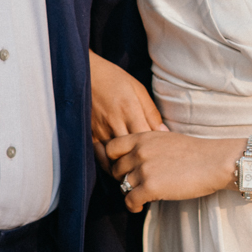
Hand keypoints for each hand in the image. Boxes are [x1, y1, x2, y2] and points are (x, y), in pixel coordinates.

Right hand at [89, 50, 162, 172]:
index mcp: (130, 110)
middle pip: (132, 154)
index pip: (147, 141)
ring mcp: (100, 130)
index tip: (166, 162)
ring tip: (138, 177)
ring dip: (126, 170)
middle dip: (143, 166)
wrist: (85, 73)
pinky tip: (118, 170)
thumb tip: (165, 133)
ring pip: (115, 160)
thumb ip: (152, 113)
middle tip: (155, 175)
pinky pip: (100, 157)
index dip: (157, 153)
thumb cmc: (115, 80)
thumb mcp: (138, 90)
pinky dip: (109, 166)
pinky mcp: (90, 134)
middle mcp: (115, 122)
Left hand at [106, 129, 241, 212]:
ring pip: (123, 185)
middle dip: (123, 179)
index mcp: (143, 137)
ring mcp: (144, 169)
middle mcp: (140, 151)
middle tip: (133, 186)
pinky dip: (133, 206)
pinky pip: (130, 200)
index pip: (112, 147)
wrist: (214, 162)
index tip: (122, 169)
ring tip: (138, 197)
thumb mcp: (166, 138)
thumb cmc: (195, 152)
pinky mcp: (151, 187)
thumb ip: (148, 145)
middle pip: (116, 169)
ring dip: (129, 193)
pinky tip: (139, 207)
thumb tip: (137, 157)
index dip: (113, 160)